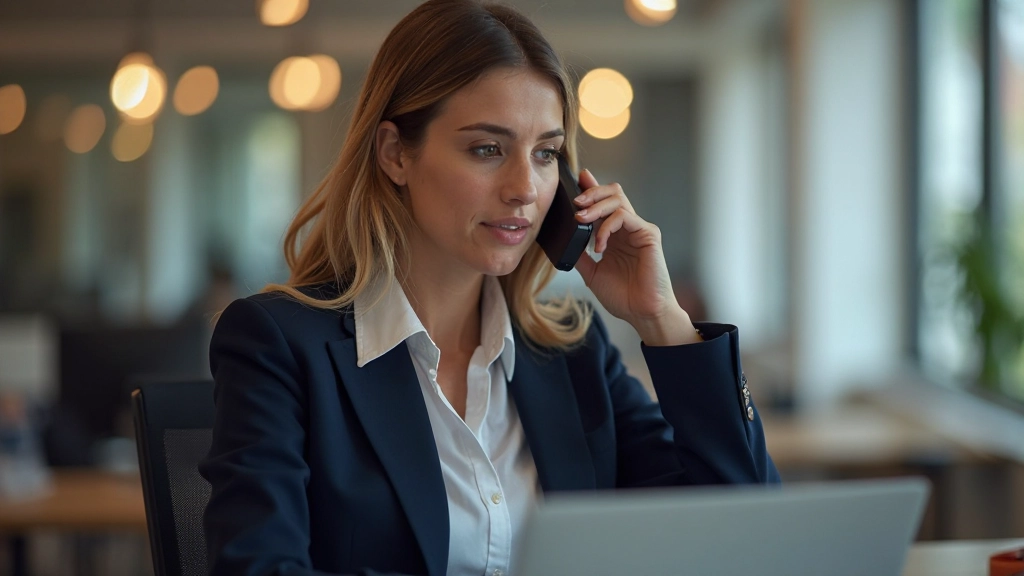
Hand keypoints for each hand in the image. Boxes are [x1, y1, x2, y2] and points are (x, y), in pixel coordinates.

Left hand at [572, 169, 700, 345]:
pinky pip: (625, 217)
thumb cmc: (623, 296)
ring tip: (580, 219)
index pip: (604, 203)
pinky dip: (607, 227)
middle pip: (613, 193)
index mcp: (615, 234)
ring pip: (618, 200)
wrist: (642, 313)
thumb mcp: (592, 272)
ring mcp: (639, 229)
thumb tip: (562, 241)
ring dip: (596, 206)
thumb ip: (580, 254)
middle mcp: (628, 228)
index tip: (577, 178)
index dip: (592, 187)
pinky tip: (599, 245)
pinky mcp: (648, 234)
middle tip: (575, 201)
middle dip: (592, 192)